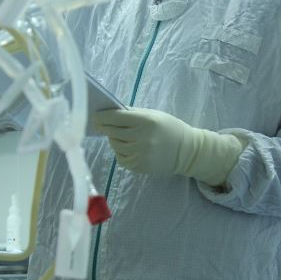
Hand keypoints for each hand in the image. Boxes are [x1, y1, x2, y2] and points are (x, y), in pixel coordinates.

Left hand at [93, 108, 244, 185]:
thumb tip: (107, 113)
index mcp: (145, 121)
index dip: (101, 116)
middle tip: (101, 123)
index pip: (115, 117)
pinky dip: (120, 151)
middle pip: (111, 131)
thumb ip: (131, 113)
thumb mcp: (153, 115)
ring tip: (123, 135)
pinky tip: (129, 147)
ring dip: (114, 139)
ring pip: (114, 144)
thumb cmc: (168, 128)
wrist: (186, 151)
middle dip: (105, 126)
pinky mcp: (138, 166)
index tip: (94, 114)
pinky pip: (120, 157)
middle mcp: (141, 138)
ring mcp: (139, 154)